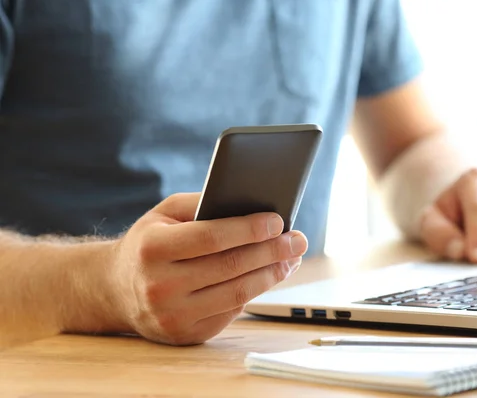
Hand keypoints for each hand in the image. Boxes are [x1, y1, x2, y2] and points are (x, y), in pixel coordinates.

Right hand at [106, 192, 307, 344]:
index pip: (210, 237)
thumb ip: (202, 205)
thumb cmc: (148, 243)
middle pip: (230, 267)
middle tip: (298, 239)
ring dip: (272, 274)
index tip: (278, 220)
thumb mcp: (164, 214)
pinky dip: (255, 291)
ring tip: (291, 258)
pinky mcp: (186, 334)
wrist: (115, 290)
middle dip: (271, 251)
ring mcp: (172, 315)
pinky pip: (232, 311)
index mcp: (151, 248)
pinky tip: (269, 275)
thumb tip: (250, 204)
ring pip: (237, 293)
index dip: (248, 229)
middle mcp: (159, 286)